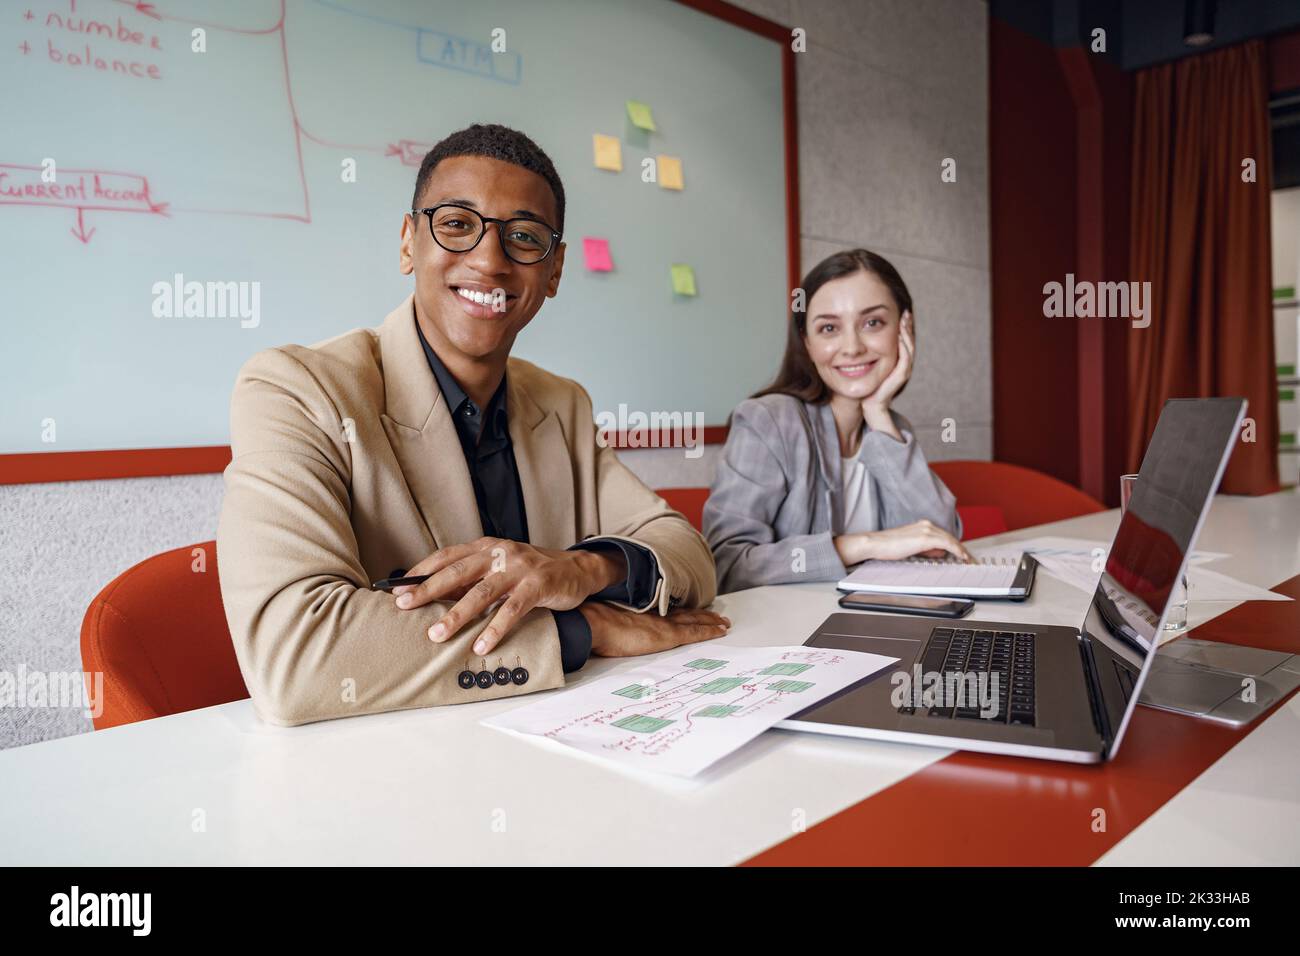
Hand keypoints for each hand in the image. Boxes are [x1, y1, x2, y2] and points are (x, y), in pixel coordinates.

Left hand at [393, 537, 624, 654]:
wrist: (576, 569)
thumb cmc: (531, 573)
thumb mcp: (500, 569)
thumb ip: (473, 579)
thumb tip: (435, 597)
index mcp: (486, 546)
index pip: (447, 557)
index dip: (421, 572)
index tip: (398, 590)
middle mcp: (499, 552)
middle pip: (458, 572)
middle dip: (428, 590)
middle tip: (404, 606)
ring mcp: (519, 568)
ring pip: (482, 592)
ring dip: (457, 615)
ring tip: (437, 634)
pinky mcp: (538, 585)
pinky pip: (512, 609)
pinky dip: (495, 628)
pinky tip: (481, 645)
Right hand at [580, 602, 730, 657]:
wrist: (593, 622)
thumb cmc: (593, 623)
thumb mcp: (605, 620)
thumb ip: (613, 622)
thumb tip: (606, 627)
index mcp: (642, 611)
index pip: (668, 610)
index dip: (683, 610)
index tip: (694, 611)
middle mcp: (656, 614)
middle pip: (685, 613)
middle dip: (702, 615)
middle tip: (718, 616)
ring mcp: (663, 623)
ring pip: (695, 621)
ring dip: (710, 622)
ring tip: (724, 623)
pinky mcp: (667, 635)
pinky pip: (694, 632)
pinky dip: (709, 631)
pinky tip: (720, 631)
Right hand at [834, 519, 971, 564]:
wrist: (876, 544)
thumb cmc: (889, 546)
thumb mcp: (911, 547)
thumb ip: (926, 548)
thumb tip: (939, 552)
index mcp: (923, 526)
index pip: (944, 536)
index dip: (956, 546)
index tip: (964, 555)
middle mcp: (926, 525)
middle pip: (950, 537)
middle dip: (962, 549)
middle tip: (971, 559)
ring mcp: (926, 530)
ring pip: (951, 540)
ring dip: (962, 551)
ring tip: (969, 560)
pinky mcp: (924, 537)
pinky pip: (947, 543)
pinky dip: (957, 550)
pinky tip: (962, 557)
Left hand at [861, 310, 912, 433]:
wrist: (870, 405)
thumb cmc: (867, 386)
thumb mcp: (867, 365)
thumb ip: (867, 354)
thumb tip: (857, 342)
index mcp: (896, 360)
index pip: (903, 340)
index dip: (902, 326)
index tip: (899, 312)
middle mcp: (903, 364)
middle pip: (908, 340)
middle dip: (907, 325)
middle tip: (905, 311)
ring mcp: (904, 369)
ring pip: (909, 346)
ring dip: (907, 332)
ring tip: (904, 320)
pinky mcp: (901, 375)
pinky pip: (905, 357)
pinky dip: (904, 345)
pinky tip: (901, 335)